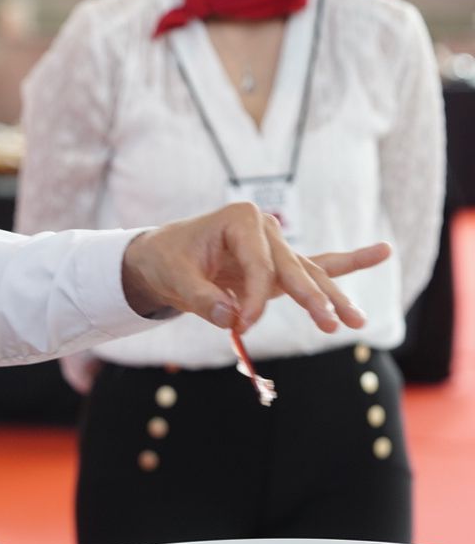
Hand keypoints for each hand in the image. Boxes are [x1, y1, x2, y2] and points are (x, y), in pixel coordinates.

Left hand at [121, 202, 390, 332]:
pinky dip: (349, 263)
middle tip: (329, 324)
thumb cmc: (166, 261)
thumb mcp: (174, 279)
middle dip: (311, 298)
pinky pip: (318, 266)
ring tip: (356, 321)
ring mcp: (276, 246)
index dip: (254, 298)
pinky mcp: (279, 267)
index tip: (242, 324)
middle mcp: (265, 227)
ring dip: (332, 298)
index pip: (259, 265)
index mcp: (240, 220)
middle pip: (294, 268)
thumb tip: (231, 318)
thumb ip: (202, 299)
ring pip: (310, 274)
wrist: (161, 256)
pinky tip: (382, 251)